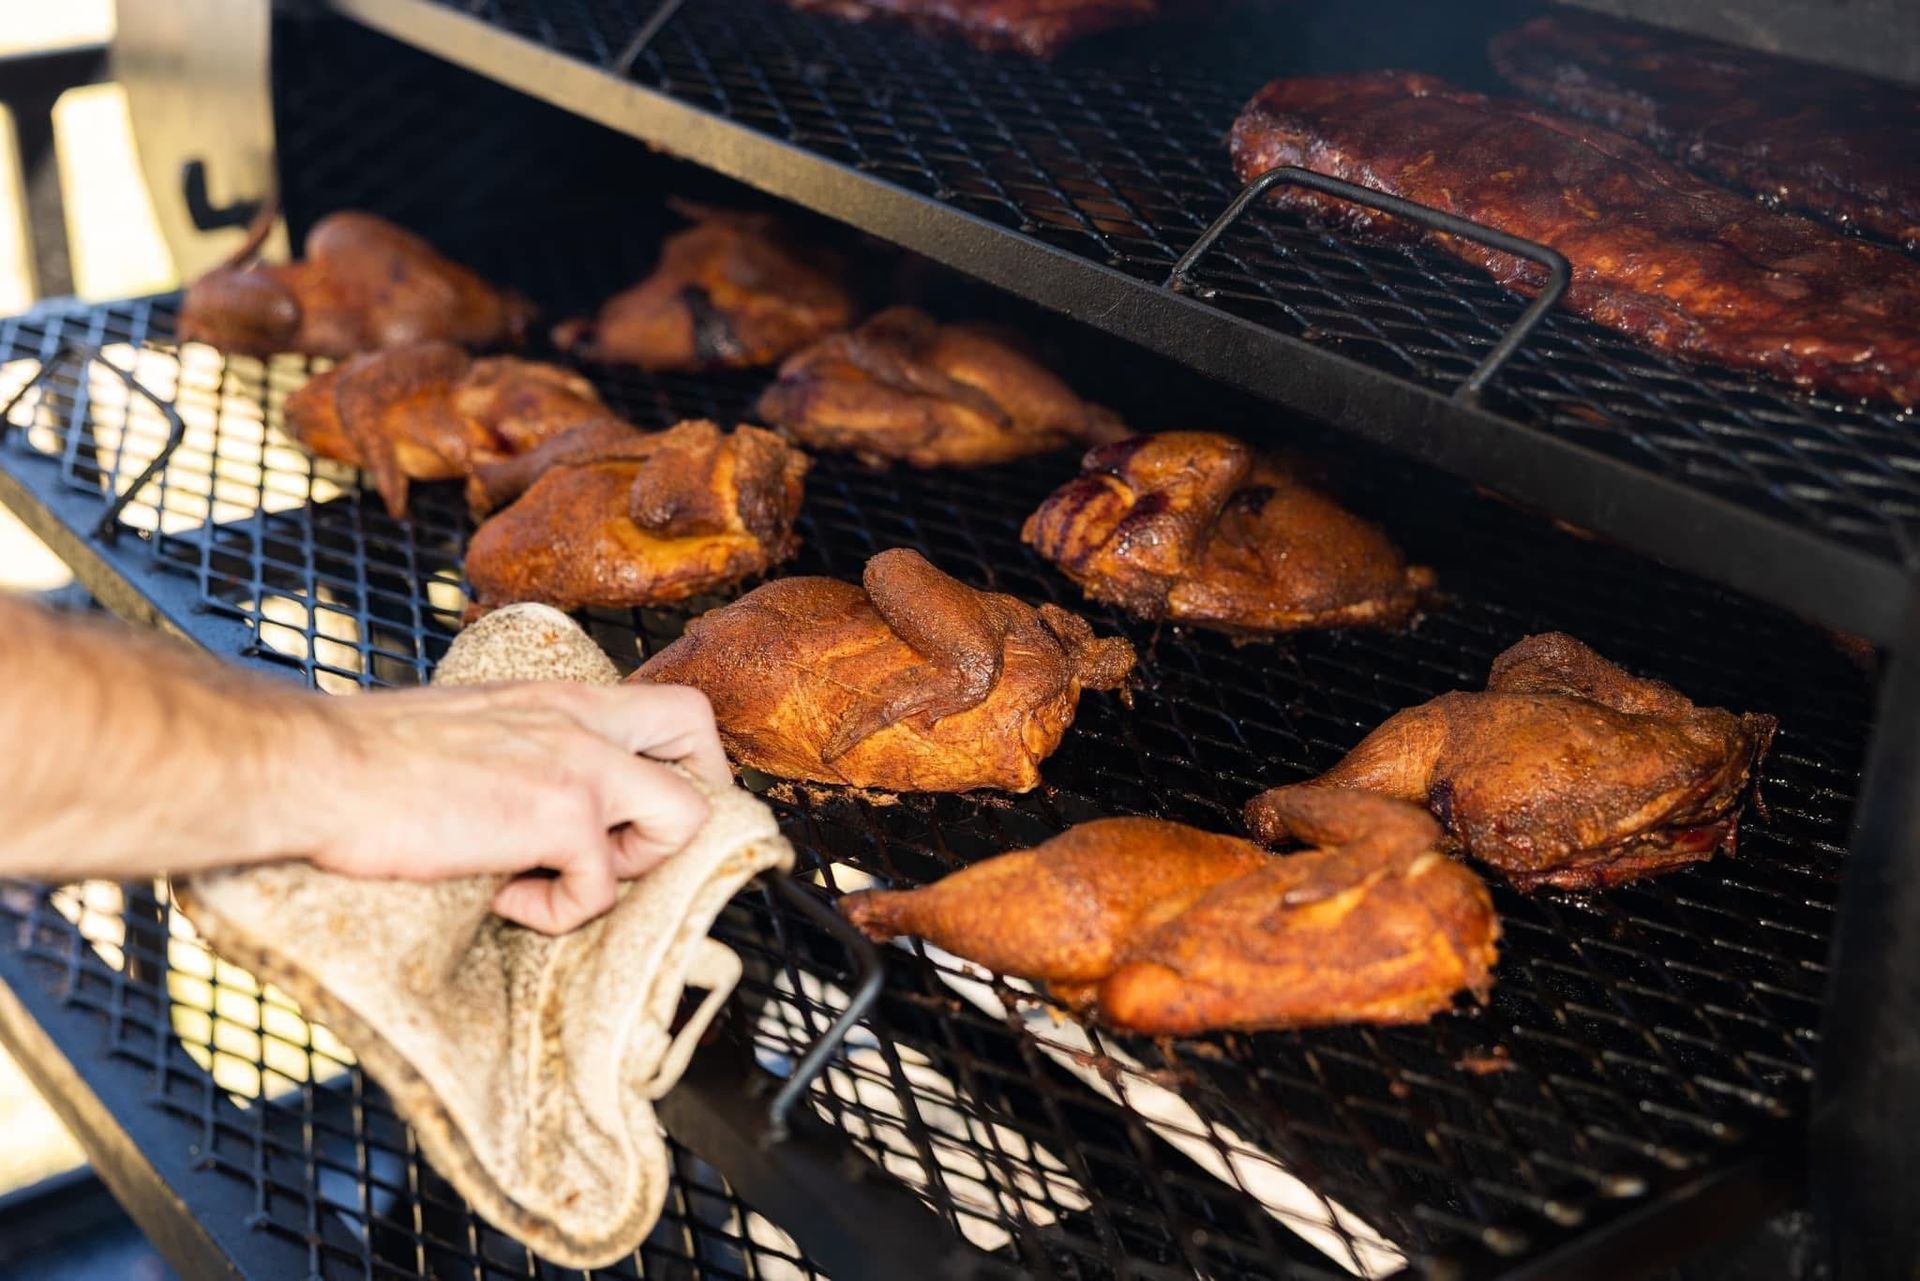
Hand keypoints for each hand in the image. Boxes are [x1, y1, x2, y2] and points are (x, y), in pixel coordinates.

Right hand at [309, 681, 728, 933]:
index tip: (629, 813)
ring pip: (686, 815)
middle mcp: (581, 719)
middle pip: (699, 728)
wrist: (315, 768)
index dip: (672, 764)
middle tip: (628, 846)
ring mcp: (580, 764)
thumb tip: (531, 803)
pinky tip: (501, 897)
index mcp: (558, 698)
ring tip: (556, 874)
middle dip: (689, 798)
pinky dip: (556, 911)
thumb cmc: (367, 760)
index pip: (664, 706)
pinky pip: (601, 888)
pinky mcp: (561, 815)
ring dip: (630, 865)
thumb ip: (523, 749)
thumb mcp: (472, 730)